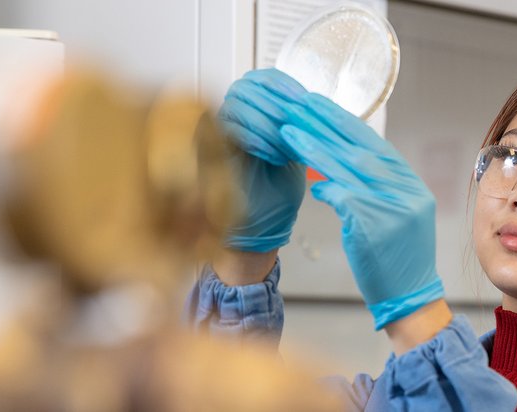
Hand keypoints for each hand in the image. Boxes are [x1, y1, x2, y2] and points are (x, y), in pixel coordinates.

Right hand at [216, 69, 307, 251]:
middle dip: (275, 103)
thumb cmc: (278, 194)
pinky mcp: (206, 150)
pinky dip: (253, 137)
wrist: (263, 229)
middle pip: (246, 86)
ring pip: (236, 104)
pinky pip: (225, 128)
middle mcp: (232, 118)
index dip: (281, 83)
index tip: (302, 98)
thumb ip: (297, 124)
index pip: (262, 78)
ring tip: (285, 147)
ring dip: (266, 122)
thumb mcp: (296, 151)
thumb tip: (310, 97)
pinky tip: (272, 154)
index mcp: (255, 113)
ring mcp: (216, 133)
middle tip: (294, 125)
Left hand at [278, 93, 444, 329]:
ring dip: (315, 147)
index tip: (320, 106)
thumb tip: (337, 167)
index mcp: (412, 185)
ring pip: (348, 167)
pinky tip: (307, 179)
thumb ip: (375, 189)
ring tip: (289, 131)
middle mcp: (406, 192)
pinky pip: (342, 196)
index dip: (345, 123)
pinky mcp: (373, 225)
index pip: (375, 145)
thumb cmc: (396, 261)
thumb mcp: (396, 216)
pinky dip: (325, 186)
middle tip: (300, 105)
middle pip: (361, 148)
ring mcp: (392, 207)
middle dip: (327, 124)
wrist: (410, 298)